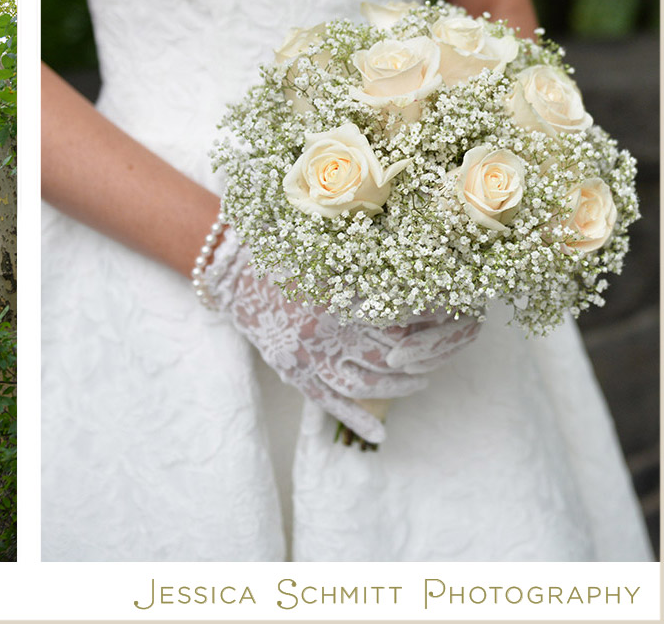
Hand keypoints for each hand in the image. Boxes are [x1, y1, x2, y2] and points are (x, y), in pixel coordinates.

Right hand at [201, 229, 479, 442]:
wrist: (232, 272)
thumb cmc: (285, 251)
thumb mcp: (328, 249)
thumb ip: (368, 261)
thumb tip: (421, 268)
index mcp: (338, 293)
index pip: (399, 317)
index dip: (430, 323)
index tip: (452, 319)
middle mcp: (325, 328)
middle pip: (389, 355)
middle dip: (421, 360)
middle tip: (441, 357)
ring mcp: (307, 354)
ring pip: (365, 384)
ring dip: (399, 389)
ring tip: (420, 383)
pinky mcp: (292, 371)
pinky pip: (329, 403)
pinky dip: (357, 420)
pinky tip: (380, 435)